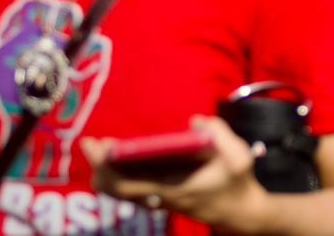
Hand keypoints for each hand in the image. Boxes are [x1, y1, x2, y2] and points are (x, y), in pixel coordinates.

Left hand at [83, 116, 267, 230]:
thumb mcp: (239, 157)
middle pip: (113, 189)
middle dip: (99, 166)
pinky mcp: (161, 199)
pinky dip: (118, 174)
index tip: (97, 144)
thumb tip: (195, 120)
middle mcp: (157, 198)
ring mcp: (157, 200)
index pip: (124, 182)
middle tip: (92, 142)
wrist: (241, 213)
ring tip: (104, 147)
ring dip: (107, 171)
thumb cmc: (238, 184)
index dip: (106, 164)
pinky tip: (123, 156)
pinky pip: (128, 189)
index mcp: (170, 188)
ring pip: (119, 192)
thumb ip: (220, 134)